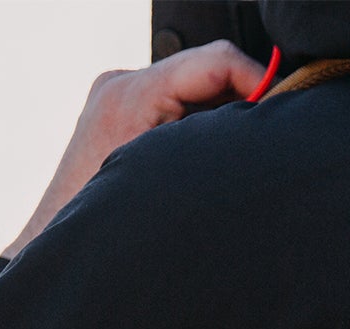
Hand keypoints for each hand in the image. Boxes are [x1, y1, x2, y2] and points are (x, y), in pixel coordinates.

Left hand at [2, 39, 263, 257]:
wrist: (59, 248)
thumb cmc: (112, 228)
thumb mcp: (177, 182)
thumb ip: (219, 145)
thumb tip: (267, 124)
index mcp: (133, 94)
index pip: (217, 60)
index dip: (262, 80)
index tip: (289, 111)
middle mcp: (122, 84)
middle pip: (208, 72)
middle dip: (246, 100)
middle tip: (273, 140)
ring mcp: (119, 97)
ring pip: (196, 90)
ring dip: (225, 117)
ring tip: (241, 158)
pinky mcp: (122, 115)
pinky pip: (178, 107)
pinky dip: (204, 128)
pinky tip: (212, 163)